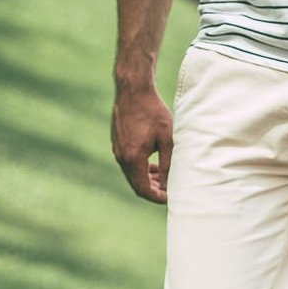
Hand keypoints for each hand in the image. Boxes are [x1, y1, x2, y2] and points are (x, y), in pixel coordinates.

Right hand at [112, 85, 174, 203]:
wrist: (133, 91)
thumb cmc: (153, 112)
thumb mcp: (167, 139)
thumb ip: (168, 164)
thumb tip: (169, 184)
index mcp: (133, 158)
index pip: (143, 189)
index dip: (157, 197)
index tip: (171, 198)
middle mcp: (122, 157)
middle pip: (136, 184)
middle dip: (153, 190)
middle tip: (170, 190)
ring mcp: (117, 150)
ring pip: (132, 173)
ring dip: (147, 178)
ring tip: (163, 177)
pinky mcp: (117, 143)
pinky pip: (128, 163)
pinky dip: (141, 168)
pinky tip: (153, 163)